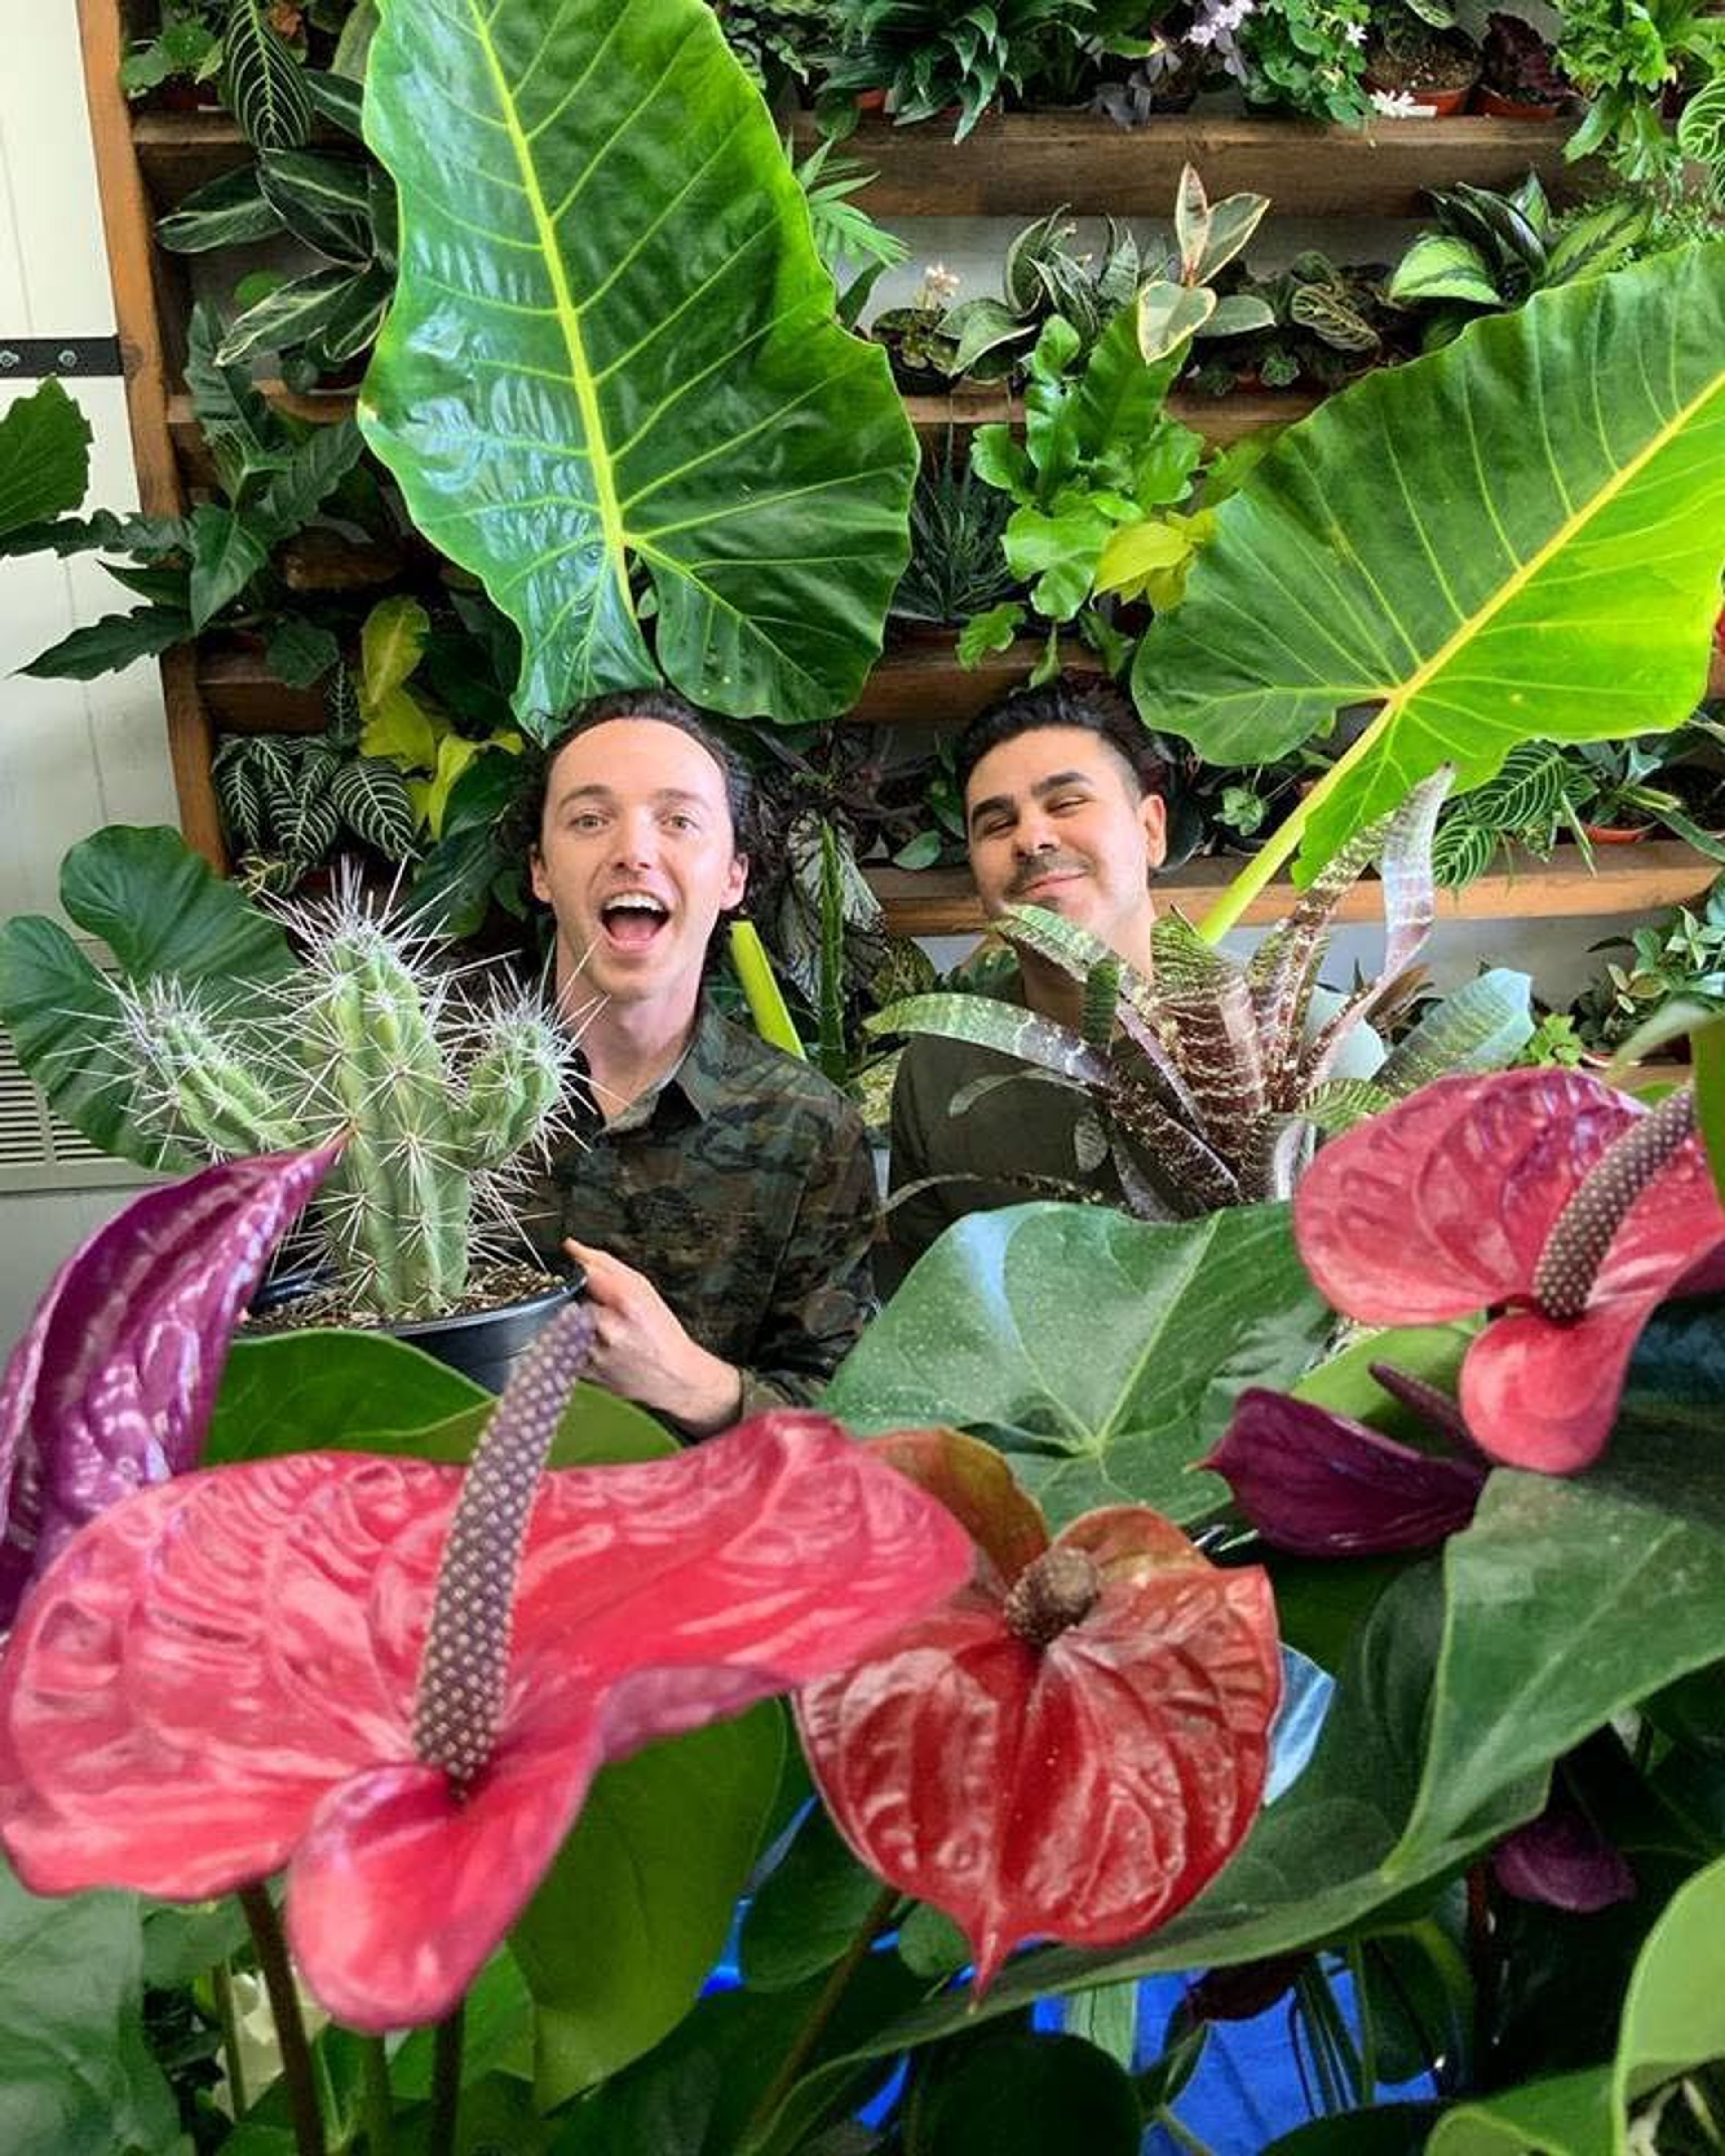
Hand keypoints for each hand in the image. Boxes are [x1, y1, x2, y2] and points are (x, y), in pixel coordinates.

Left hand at [562, 1237, 743, 1434]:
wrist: (674, 1378)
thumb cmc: (661, 1333)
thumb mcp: (643, 1290)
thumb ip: (605, 1264)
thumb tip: (572, 1248)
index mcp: (626, 1302)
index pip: (583, 1272)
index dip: (576, 1267)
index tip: (574, 1266)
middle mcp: (608, 1328)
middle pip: (568, 1298)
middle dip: (576, 1299)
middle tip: (597, 1308)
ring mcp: (593, 1352)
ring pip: (561, 1322)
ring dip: (572, 1321)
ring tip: (600, 1329)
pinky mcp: (583, 1371)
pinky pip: (563, 1346)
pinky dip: (571, 1342)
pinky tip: (595, 1345)